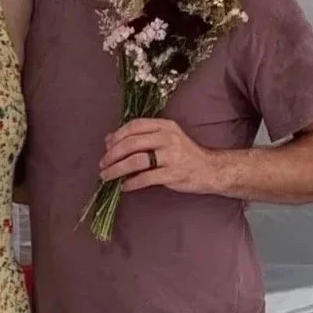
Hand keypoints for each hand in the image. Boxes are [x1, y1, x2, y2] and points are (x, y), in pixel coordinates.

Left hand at [99, 119, 221, 194]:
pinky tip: (123, 186)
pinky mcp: (173, 174)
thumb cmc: (183, 154)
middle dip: (112, 155)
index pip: (135, 126)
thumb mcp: (164, 138)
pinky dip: (131, 183)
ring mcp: (171, 156)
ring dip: (117, 169)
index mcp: (164, 126)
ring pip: (136, 160)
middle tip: (103, 164)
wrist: (209, 169)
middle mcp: (168, 138)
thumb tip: (109, 139)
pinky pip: (145, 178)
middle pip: (132, 143)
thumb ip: (140, 136)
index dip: (117, 136)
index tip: (106, 147)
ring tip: (107, 176)